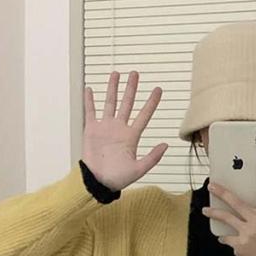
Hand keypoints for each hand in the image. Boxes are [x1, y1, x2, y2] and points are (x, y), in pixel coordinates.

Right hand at [82, 71, 167, 190]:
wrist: (98, 182)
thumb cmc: (118, 179)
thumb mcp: (139, 169)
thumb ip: (152, 157)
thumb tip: (166, 145)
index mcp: (131, 137)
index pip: (144, 115)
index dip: (151, 102)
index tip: (158, 89)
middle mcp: (119, 129)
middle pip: (127, 103)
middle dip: (131, 88)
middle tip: (135, 73)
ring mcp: (105, 128)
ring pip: (110, 103)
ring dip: (113, 89)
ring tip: (116, 74)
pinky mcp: (92, 130)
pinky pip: (91, 112)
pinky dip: (90, 100)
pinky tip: (91, 89)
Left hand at [201, 158, 255, 255]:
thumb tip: (241, 202)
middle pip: (238, 202)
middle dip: (223, 192)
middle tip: (211, 185)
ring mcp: (249, 233)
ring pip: (227, 217)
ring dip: (214, 213)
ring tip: (205, 210)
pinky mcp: (240, 244)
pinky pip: (226, 236)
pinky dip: (224, 237)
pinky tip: (223, 238)